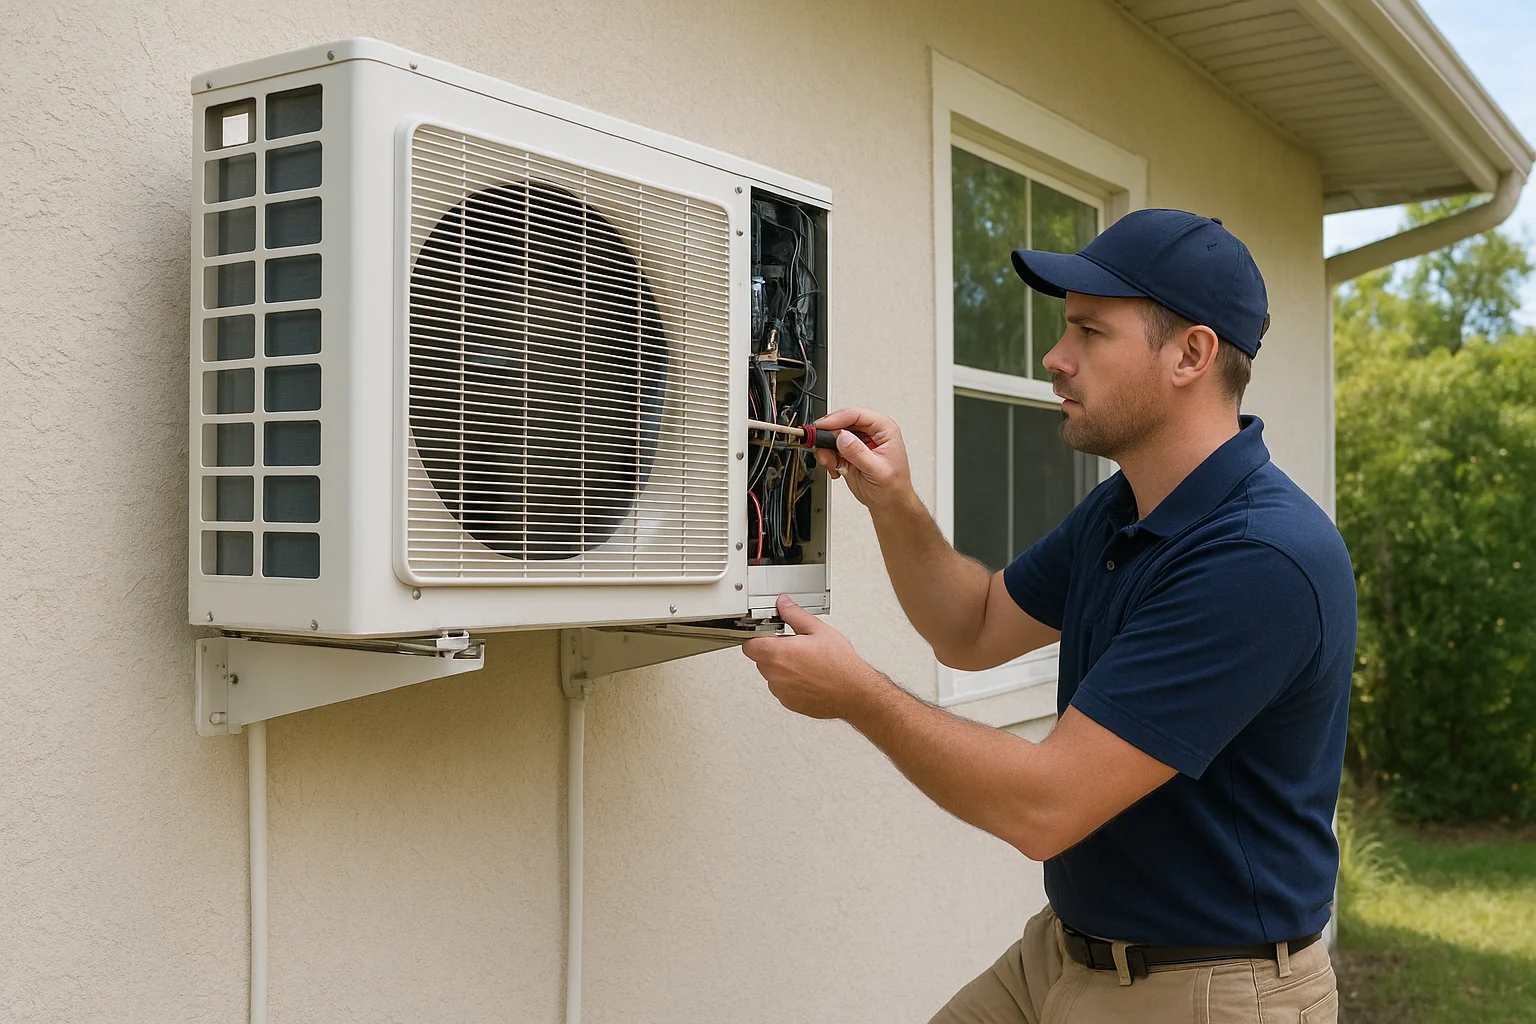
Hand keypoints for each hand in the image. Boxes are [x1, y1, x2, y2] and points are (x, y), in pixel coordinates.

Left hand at [742, 595, 887, 719]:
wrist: (855, 693)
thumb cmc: (841, 665)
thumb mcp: (819, 630)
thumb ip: (795, 615)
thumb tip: (783, 604)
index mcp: (778, 654)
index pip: (749, 644)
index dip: (757, 637)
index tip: (767, 633)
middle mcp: (775, 675)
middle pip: (761, 658)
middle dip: (773, 650)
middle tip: (795, 645)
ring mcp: (781, 691)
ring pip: (772, 674)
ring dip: (782, 667)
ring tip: (806, 662)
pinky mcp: (789, 703)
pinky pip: (782, 688)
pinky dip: (790, 682)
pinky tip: (809, 675)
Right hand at [812, 407, 911, 513]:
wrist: (889, 503)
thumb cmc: (893, 487)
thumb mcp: (878, 470)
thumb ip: (858, 453)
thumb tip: (843, 437)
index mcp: (884, 429)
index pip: (857, 415)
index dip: (837, 419)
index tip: (822, 427)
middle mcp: (871, 432)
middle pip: (842, 422)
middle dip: (828, 437)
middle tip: (822, 449)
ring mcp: (859, 442)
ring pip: (833, 435)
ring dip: (827, 449)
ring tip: (831, 464)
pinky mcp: (849, 452)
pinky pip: (831, 448)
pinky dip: (828, 458)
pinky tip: (835, 468)